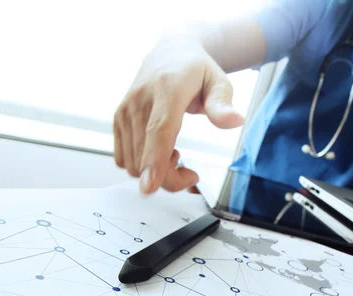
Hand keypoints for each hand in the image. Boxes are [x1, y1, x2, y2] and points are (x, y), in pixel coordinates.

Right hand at [114, 37, 244, 194]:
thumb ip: (223, 104)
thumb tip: (234, 121)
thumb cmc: (195, 69)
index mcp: (167, 88)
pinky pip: (124, 159)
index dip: (155, 160)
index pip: (158, 130)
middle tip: (190, 171)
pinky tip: (159, 152)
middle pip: (146, 155)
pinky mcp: (118, 121)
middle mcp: (139, 100)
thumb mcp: (219, 82)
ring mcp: (125, 111)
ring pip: (133, 163)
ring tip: (175, 155)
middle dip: (169, 178)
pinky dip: (142, 166)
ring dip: (156, 172)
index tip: (151, 186)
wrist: (170, 52)